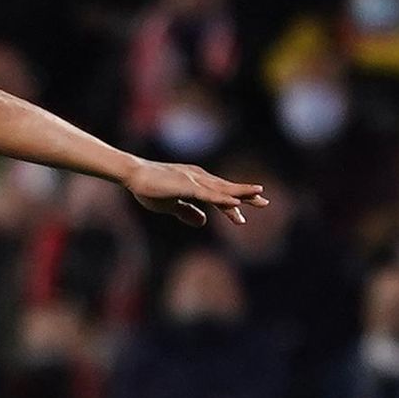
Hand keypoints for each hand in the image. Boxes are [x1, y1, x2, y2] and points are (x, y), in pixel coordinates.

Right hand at [122, 158, 268, 225]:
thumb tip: (204, 222)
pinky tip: (235, 202)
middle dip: (246, 196)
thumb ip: (187, 212)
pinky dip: (223, 198)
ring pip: (222, 190)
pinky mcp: (187, 186)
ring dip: (240, 194)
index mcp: (196, 183)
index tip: (243, 214)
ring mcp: (194, 181)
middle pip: (226, 189)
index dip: (232, 203)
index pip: (219, 194)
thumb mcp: (171, 205)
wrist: (134, 175)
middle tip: (264, 202)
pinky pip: (209, 194)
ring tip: (259, 197)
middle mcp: (199, 179)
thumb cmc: (149, 188)